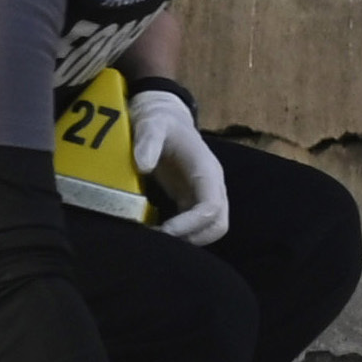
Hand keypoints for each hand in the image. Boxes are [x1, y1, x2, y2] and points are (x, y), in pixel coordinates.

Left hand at [129, 87, 229, 246]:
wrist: (164, 118)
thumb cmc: (159, 121)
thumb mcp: (151, 124)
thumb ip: (148, 141)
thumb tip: (143, 166)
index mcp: (206, 169)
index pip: (211, 206)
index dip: (191, 224)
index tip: (164, 232)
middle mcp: (212, 185)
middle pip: (218, 224)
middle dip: (193, 238)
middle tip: (160, 242)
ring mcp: (204, 194)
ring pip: (211, 229)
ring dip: (188, 240)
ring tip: (156, 241)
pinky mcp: (192, 200)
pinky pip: (195, 227)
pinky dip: (180, 235)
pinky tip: (156, 234)